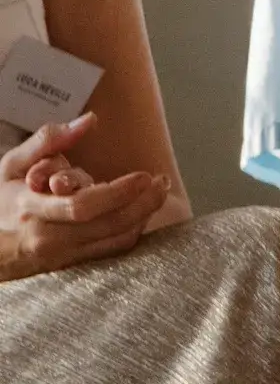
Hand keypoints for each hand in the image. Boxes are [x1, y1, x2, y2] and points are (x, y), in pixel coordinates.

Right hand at [0, 115, 166, 281]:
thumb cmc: (1, 198)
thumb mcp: (13, 164)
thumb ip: (47, 140)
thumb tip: (88, 120)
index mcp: (31, 208)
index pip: (81, 206)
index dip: (118, 192)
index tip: (144, 176)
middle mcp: (47, 236)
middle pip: (107, 224)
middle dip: (143, 203)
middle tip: (160, 182)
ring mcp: (61, 254)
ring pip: (115, 239)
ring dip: (144, 215)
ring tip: (158, 192)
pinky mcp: (72, 263)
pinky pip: (112, 249)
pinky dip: (133, 230)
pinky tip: (141, 211)